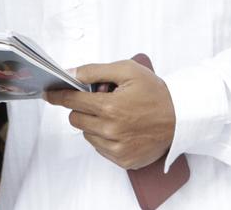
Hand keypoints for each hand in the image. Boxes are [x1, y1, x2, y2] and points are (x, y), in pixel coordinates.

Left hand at [45, 59, 175, 169]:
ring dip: (94, 123)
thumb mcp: (127, 70)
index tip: (49, 93)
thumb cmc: (156, 93)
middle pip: (75, 119)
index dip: (58, 95)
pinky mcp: (123, 160)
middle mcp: (111, 130)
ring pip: (87, 134)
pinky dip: (105, 138)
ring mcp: (117, 148)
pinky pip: (100, 148)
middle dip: (82, 108)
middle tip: (100, 101)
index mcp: (110, 107)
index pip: (72, 101)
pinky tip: (122, 128)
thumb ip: (94, 70)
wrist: (181, 118)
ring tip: (116, 114)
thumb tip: (70, 73)